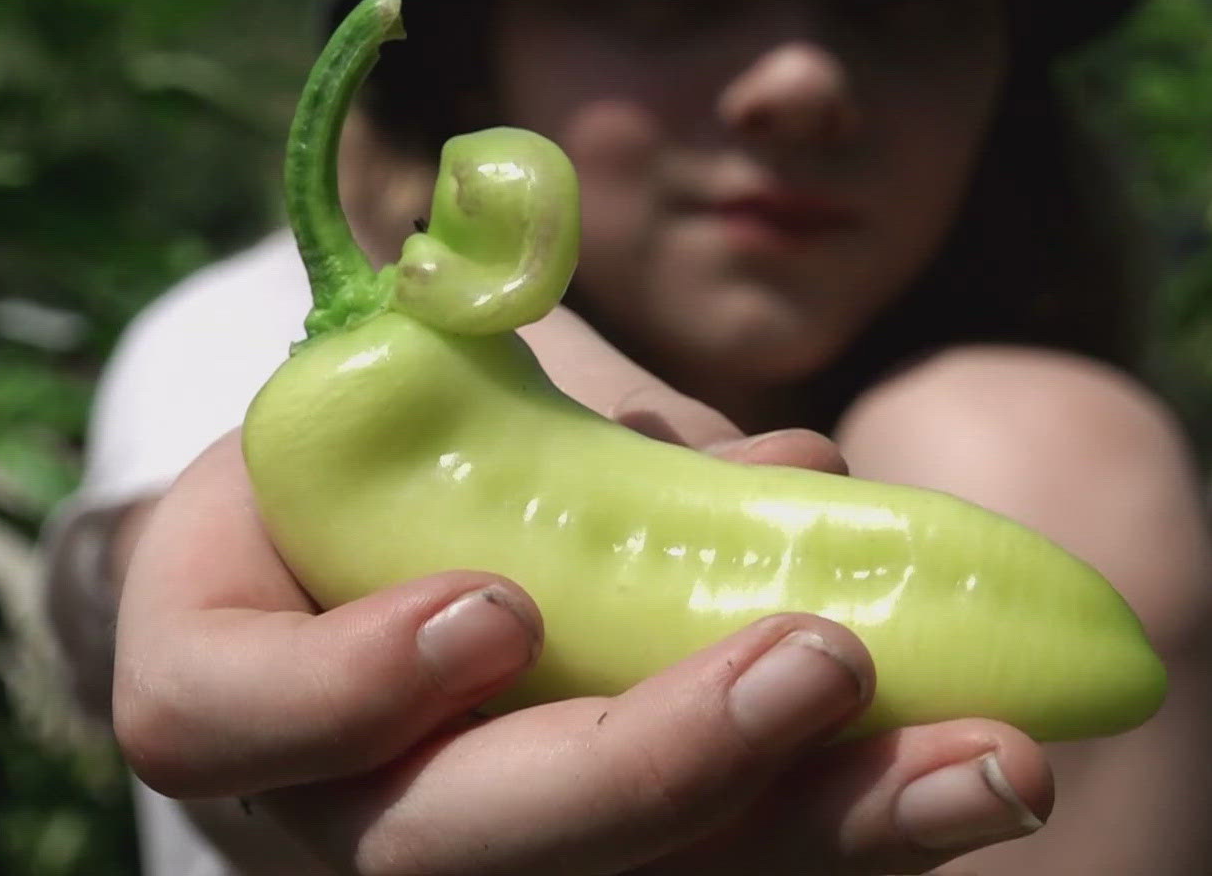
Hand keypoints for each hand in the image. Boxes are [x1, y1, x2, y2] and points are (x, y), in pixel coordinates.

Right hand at [111, 308, 1050, 873]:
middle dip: (655, 769)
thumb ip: (538, 397)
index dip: (346, 686)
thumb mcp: (403, 383)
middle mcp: (324, 808)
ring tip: (996, 761)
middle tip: (827, 662)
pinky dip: (853, 821)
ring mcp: (459, 858)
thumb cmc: (381, 446)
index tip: (502, 608)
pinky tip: (975, 762)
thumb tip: (791, 475)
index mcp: (220, 667)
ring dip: (823, 832)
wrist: (380, 537)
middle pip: (452, 857)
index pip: (216, 717)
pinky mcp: (591, 869)